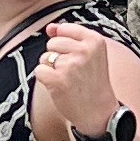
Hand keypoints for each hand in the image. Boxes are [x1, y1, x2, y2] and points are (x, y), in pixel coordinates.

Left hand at [39, 21, 120, 139]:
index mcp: (95, 40)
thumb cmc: (93, 82)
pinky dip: (45, 80)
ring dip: (52, 69)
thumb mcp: (91, 54)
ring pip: (45, 57)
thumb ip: (70, 36)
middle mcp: (84, 50)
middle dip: (57, 57)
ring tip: (68, 79)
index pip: (65, 29)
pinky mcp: (58, 80)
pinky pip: (39, 70)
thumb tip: (50, 27)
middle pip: (52, 43)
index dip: (65, 44)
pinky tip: (60, 86)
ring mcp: (70, 65)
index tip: (76, 57)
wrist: (100, 112)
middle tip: (73, 72)